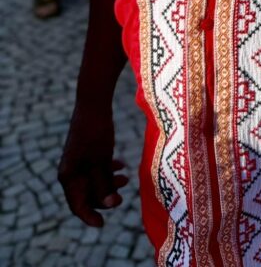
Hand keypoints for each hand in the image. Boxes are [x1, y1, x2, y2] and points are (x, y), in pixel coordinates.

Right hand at [58, 107, 128, 226]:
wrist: (94, 102)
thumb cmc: (97, 131)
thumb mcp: (101, 161)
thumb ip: (103, 184)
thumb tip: (108, 205)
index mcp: (68, 176)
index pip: (77, 205)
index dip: (90, 216)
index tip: (102, 224)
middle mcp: (70, 171)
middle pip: (87, 194)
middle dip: (104, 197)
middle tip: (122, 195)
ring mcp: (78, 161)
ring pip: (94, 181)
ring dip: (109, 183)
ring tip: (126, 178)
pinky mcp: (87, 152)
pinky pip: (96, 168)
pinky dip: (108, 170)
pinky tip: (121, 165)